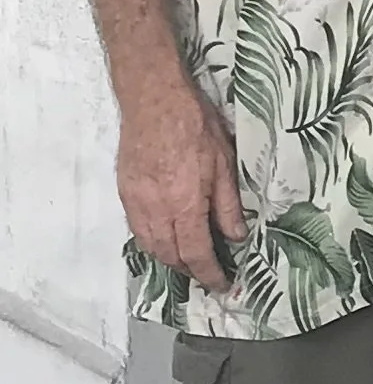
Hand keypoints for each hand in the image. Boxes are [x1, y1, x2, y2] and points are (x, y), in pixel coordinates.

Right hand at [118, 78, 245, 292]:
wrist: (153, 99)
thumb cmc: (193, 125)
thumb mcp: (224, 164)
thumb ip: (228, 206)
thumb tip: (236, 237)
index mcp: (184, 205)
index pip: (196, 254)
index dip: (210, 275)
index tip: (222, 284)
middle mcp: (156, 209)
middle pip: (170, 256)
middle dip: (189, 270)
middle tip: (207, 272)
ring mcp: (136, 201)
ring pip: (150, 245)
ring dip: (169, 259)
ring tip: (188, 260)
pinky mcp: (125, 191)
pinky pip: (137, 228)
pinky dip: (152, 241)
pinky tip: (165, 237)